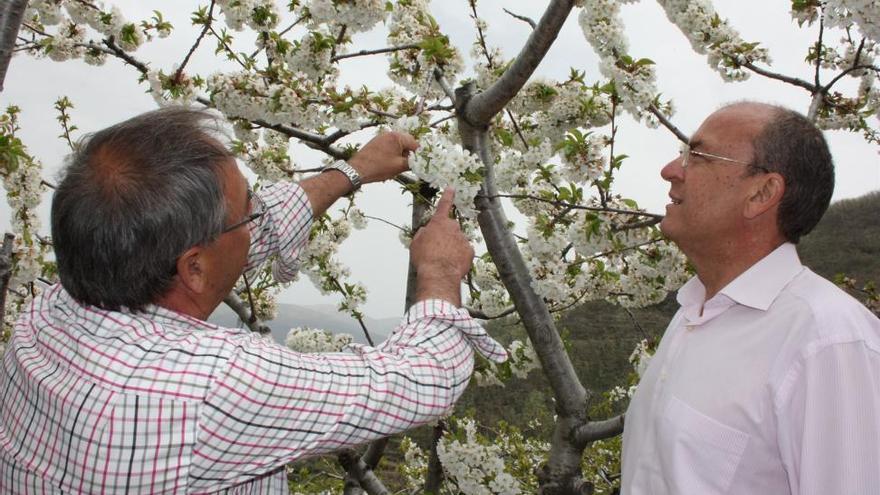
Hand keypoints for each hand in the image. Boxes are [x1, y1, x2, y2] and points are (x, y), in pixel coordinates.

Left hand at [348, 131, 417, 183]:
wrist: (357, 170)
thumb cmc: (378, 168)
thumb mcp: (399, 167)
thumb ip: (412, 163)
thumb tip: (420, 163)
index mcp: (397, 137)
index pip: (414, 144)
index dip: (419, 154)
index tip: (421, 163)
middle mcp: (389, 134)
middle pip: (406, 142)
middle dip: (410, 153)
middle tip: (411, 165)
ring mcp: (381, 137)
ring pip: (398, 144)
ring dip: (401, 154)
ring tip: (399, 166)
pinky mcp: (376, 142)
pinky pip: (389, 146)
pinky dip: (393, 153)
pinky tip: (390, 163)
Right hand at [410, 189, 473, 305]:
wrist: (439, 274)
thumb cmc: (425, 258)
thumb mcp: (416, 243)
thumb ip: (423, 233)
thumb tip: (427, 231)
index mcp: (439, 223)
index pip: (444, 205)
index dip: (447, 196)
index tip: (451, 188)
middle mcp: (453, 227)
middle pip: (450, 228)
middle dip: (445, 236)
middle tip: (436, 249)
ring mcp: (463, 239)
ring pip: (457, 241)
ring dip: (451, 248)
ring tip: (442, 260)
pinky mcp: (470, 251)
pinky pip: (463, 252)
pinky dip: (458, 257)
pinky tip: (451, 264)